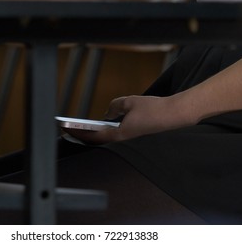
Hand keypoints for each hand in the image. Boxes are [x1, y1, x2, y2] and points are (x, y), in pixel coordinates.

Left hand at [65, 95, 195, 144]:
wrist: (174, 115)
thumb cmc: (154, 109)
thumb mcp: (129, 101)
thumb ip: (115, 105)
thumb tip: (108, 112)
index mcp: (119, 133)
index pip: (94, 136)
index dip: (79, 134)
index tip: (67, 131)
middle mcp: (123, 138)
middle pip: (99, 140)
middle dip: (84, 135)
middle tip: (71, 130)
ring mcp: (130, 137)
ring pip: (107, 137)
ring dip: (95, 133)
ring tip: (83, 127)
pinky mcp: (135, 134)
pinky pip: (116, 133)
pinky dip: (106, 130)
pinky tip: (103, 124)